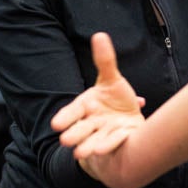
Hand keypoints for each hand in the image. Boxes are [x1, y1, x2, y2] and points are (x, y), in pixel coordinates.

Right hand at [50, 33, 144, 179]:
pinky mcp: (119, 141)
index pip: (72, 111)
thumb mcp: (111, 79)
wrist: (131, 119)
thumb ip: (104, 60)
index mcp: (86, 106)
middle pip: (81, 129)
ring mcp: (104, 134)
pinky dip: (109, 145)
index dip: (65, 118)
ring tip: (81, 153)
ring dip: (88, 146)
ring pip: (94, 140)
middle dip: (74, 134)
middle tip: (65, 141)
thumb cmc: (116, 100)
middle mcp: (92, 122)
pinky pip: (114, 143)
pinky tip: (104, 151)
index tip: (56, 124)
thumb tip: (99, 34)